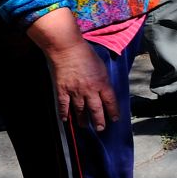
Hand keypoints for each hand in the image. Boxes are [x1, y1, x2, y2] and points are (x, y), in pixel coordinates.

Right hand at [29, 9, 115, 130]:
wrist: (67, 49)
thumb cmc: (86, 54)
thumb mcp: (102, 66)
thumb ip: (103, 80)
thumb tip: (105, 90)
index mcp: (102, 83)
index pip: (110, 101)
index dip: (113, 112)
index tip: (114, 119)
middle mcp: (90, 90)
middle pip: (96, 109)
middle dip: (99, 121)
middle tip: (101, 129)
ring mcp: (75, 91)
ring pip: (80, 110)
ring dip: (83, 120)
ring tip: (85, 126)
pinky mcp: (62, 90)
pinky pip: (63, 106)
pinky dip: (64, 114)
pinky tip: (66, 120)